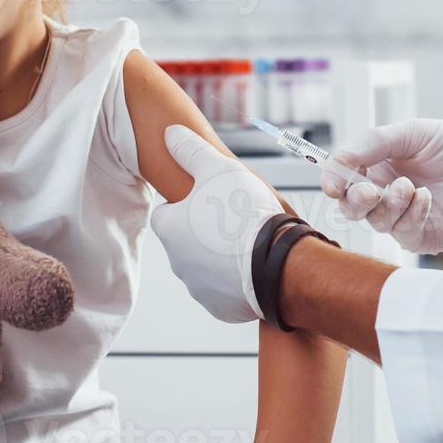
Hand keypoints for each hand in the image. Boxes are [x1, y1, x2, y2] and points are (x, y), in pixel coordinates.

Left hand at [151, 125, 285, 322]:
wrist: (277, 262)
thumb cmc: (243, 211)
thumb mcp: (216, 168)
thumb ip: (190, 150)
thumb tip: (169, 134)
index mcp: (169, 229)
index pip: (165, 214)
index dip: (185, 204)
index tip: (207, 200)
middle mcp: (177, 263)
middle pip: (185, 242)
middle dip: (202, 232)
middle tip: (232, 219)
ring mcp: (199, 289)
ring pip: (204, 268)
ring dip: (219, 258)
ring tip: (247, 242)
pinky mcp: (221, 308)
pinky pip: (224, 291)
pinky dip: (235, 281)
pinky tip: (254, 266)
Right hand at [323, 119, 442, 253]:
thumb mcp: (412, 133)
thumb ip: (373, 143)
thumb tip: (338, 160)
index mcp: (377, 166)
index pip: (342, 177)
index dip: (332, 180)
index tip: (332, 182)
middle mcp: (384, 193)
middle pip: (349, 207)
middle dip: (353, 200)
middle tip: (368, 190)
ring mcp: (402, 217)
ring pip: (375, 221)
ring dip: (388, 204)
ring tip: (410, 186)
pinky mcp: (421, 236)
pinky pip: (402, 232)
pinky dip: (411, 213)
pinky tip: (427, 197)